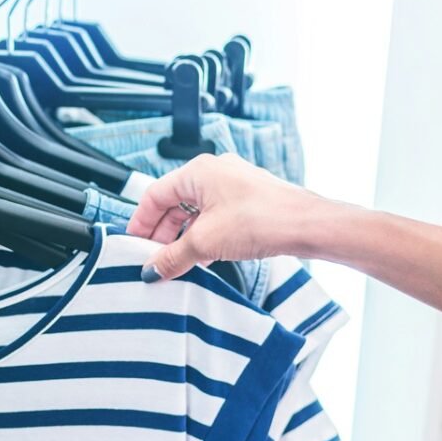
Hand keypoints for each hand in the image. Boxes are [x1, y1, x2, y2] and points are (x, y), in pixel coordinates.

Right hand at [126, 152, 333, 280]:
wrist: (307, 225)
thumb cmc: (263, 218)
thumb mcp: (205, 242)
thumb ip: (172, 257)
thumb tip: (151, 269)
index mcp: (198, 172)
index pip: (155, 195)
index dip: (140, 222)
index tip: (134, 245)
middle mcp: (215, 173)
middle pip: (174, 204)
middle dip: (162, 233)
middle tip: (154, 259)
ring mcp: (233, 186)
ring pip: (195, 212)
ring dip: (183, 237)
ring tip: (176, 262)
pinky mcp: (248, 202)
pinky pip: (214, 217)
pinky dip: (203, 236)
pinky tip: (201, 257)